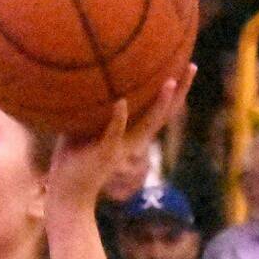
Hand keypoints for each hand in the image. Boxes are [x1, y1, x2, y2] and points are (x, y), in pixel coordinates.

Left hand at [46, 71, 191, 208]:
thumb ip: (90, 107)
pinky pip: (114, 135)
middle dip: (181, 91)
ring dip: (160, 104)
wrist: (66, 193)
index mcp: (131, 134)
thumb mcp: (83, 126)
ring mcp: (121, 148)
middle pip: (165, 114)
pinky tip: (122, 103)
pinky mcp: (105, 154)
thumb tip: (84, 76)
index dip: (174, 90)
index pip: (158, 109)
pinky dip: (118, 119)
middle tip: (192, 66)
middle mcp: (133, 141)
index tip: (185, 64)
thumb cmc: (72, 159)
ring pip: (148, 125)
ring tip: (169, 82)